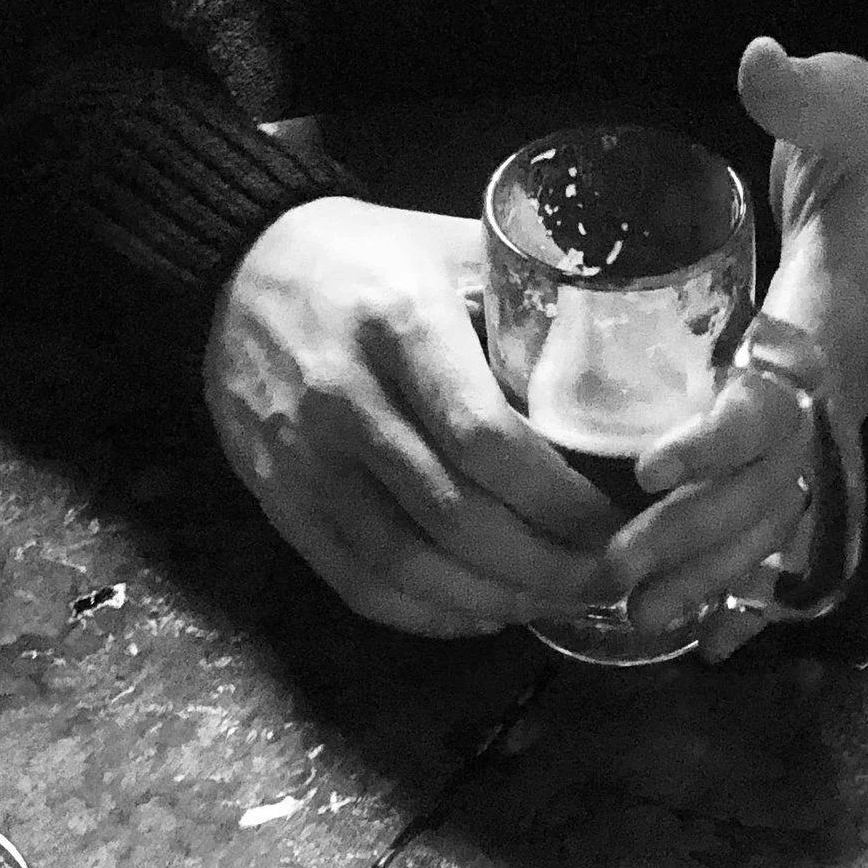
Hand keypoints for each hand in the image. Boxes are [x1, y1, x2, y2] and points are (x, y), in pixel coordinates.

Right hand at [204, 197, 615, 635]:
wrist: (237, 269)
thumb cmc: (370, 261)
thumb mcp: (452, 251)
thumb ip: (530, 308)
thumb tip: (629, 380)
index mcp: (399, 322)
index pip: (487, 439)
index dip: (560, 501)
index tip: (617, 523)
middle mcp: (343, 396)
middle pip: (456, 516)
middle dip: (544, 567)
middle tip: (605, 581)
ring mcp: (303, 458)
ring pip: (409, 564)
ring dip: (495, 600)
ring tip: (556, 602)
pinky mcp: (280, 502)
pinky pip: (361, 584)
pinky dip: (431, 615)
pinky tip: (486, 612)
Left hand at [599, 37, 867, 659]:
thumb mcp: (856, 116)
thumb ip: (817, 96)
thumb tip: (763, 65)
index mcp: (825, 335)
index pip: (772, 402)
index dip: (718, 438)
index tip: (654, 464)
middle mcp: (824, 406)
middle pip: (761, 495)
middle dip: (695, 541)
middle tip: (620, 571)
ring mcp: (815, 443)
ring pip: (763, 531)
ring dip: (705, 582)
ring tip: (635, 616)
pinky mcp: (797, 460)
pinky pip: (775, 540)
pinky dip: (745, 597)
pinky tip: (705, 643)